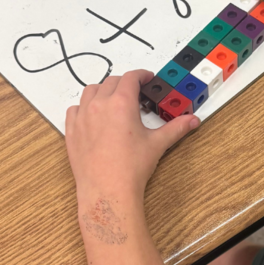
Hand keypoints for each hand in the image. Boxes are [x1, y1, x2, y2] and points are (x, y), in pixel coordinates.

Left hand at [65, 70, 198, 203]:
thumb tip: (191, 121)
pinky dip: (84, 107)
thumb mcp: (157, 144)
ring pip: (90, 91)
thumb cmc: (130, 168)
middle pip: (111, 82)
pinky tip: (92, 115)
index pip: (131, 78)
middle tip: (135, 93)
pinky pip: (74, 109)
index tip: (146, 78)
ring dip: (103, 90)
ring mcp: (83, 117)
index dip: (141, 75)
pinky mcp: (72, 130)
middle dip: (124, 83)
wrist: (107, 190)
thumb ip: (176, 128)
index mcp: (121, 104)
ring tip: (113, 100)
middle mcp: (99, 105)